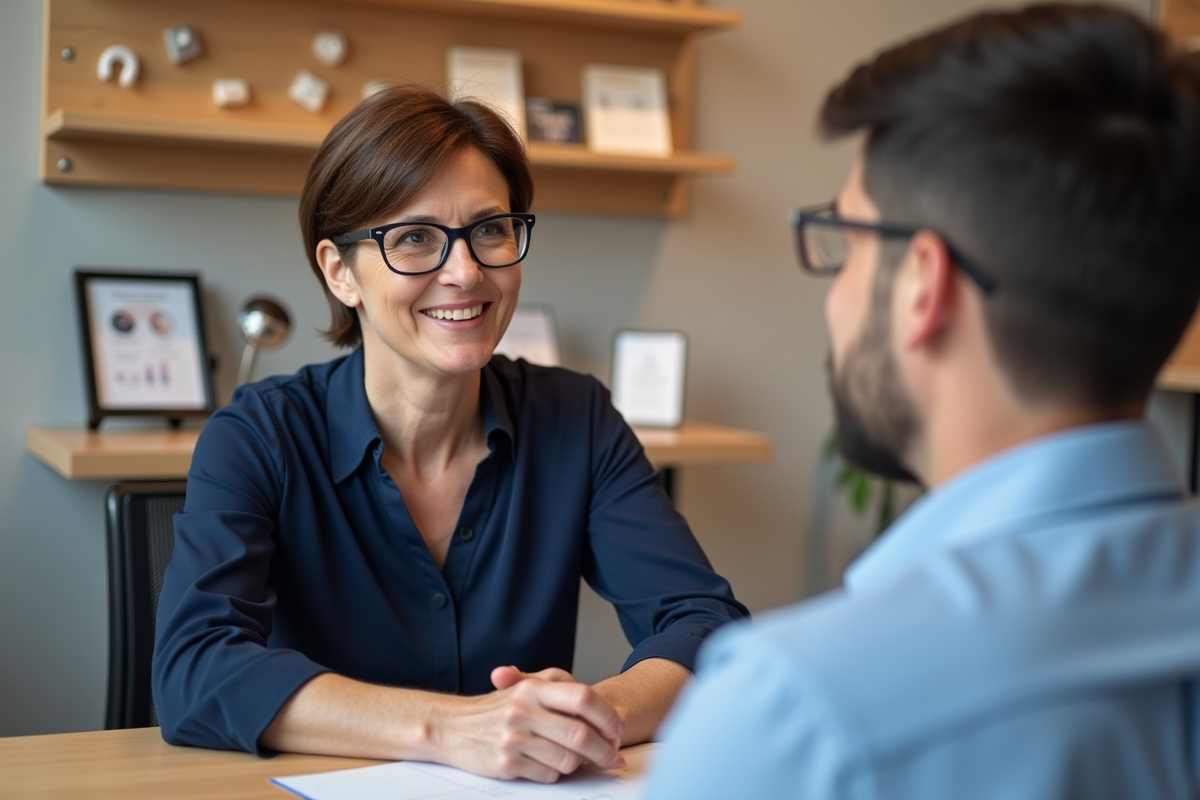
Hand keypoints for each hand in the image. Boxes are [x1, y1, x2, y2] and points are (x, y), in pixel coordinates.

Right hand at [427, 666, 624, 783]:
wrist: (452, 727)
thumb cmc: (496, 708)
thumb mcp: (526, 686)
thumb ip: (560, 687)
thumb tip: (601, 710)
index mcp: (533, 689)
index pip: (582, 698)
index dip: (606, 716)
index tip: (617, 728)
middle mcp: (523, 711)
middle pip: (580, 735)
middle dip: (604, 750)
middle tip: (613, 757)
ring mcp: (514, 739)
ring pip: (567, 760)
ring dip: (579, 764)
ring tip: (577, 760)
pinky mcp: (506, 764)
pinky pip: (548, 775)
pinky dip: (555, 773)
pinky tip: (549, 764)